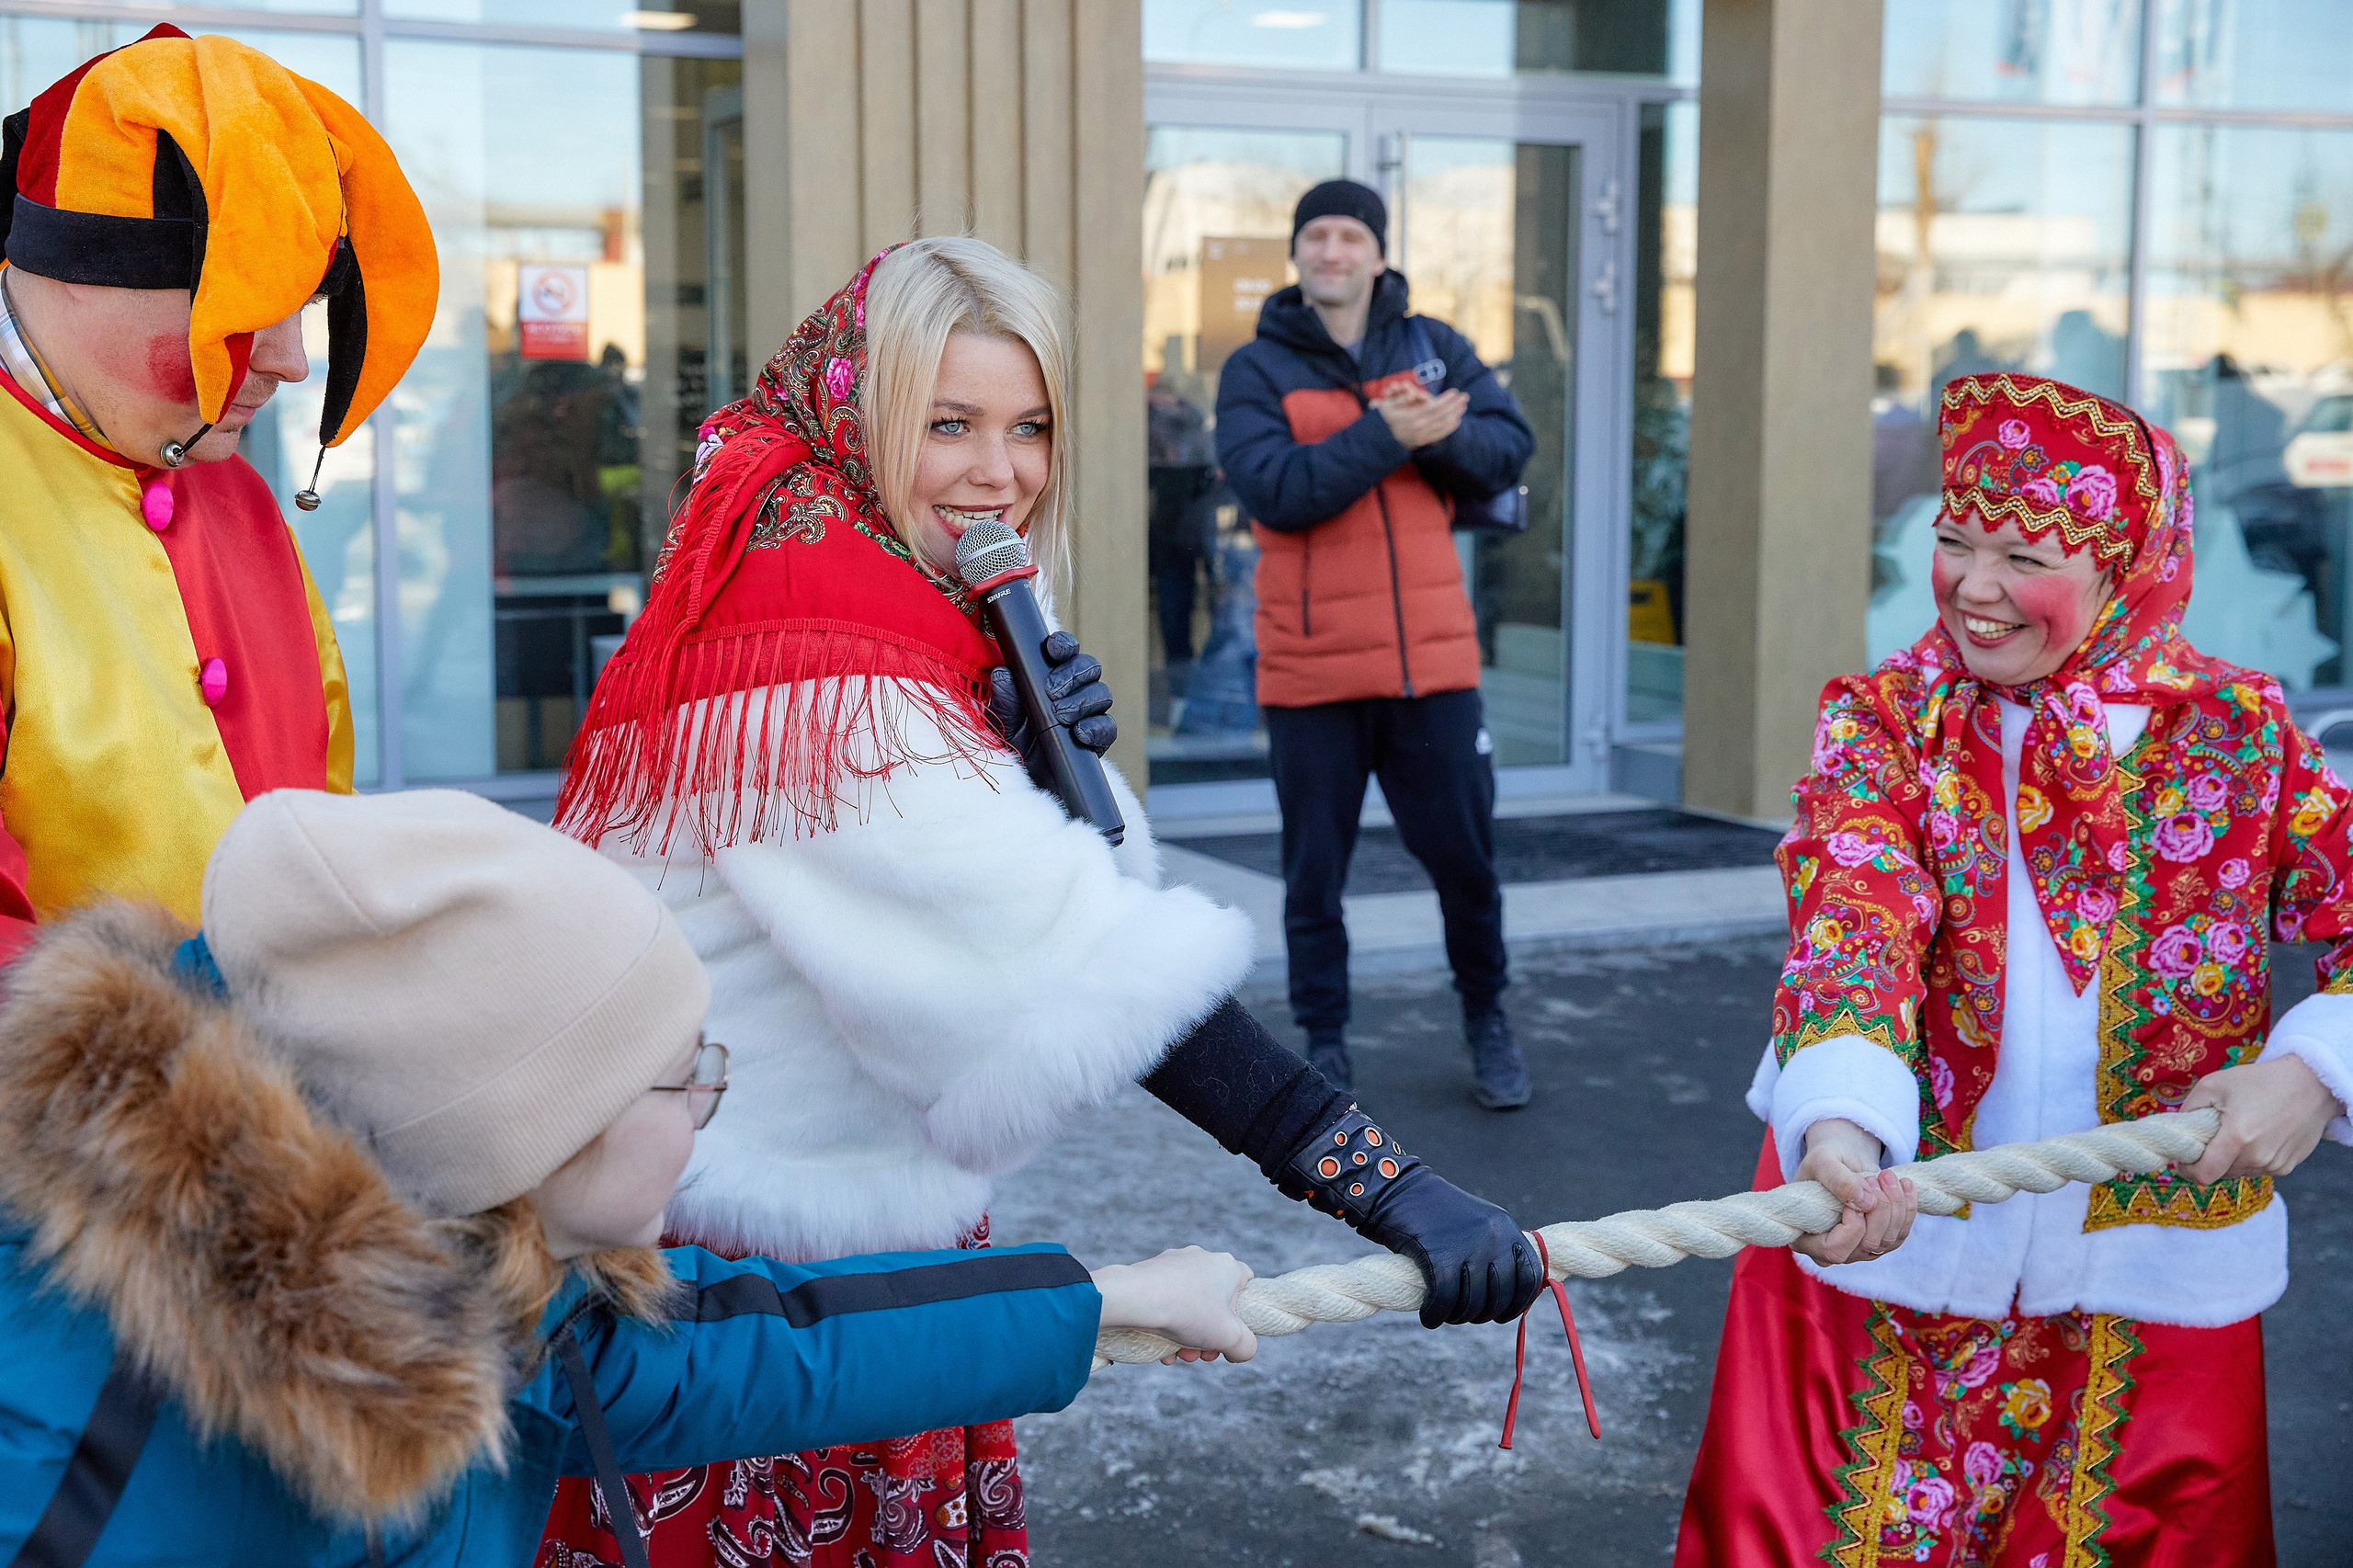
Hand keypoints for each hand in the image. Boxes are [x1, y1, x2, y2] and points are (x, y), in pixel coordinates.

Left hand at [986, 630, 1115, 790]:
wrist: (1027, 785)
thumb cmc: (1014, 746)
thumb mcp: (1003, 723)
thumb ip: (1005, 700)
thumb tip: (1002, 674)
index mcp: (1052, 677)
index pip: (1066, 651)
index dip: (1064, 645)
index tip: (1052, 649)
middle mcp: (1075, 692)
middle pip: (1090, 667)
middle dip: (1073, 674)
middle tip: (1051, 691)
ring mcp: (1090, 715)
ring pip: (1102, 694)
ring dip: (1082, 701)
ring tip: (1060, 716)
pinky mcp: (1098, 741)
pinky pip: (1108, 727)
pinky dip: (1095, 727)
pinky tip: (1078, 733)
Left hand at [1090, 1247, 1256, 1363]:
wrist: (1134, 1298)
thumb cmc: (1187, 1313)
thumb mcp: (1231, 1339)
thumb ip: (1246, 1347)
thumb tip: (1240, 1350)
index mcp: (1226, 1266)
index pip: (1247, 1283)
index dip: (1244, 1311)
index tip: (1232, 1332)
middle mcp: (1201, 1258)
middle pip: (1215, 1303)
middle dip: (1210, 1335)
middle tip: (1202, 1355)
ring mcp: (1174, 1263)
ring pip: (1188, 1306)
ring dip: (1188, 1336)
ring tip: (1178, 1355)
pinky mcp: (1150, 1272)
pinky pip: (1166, 1302)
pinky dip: (1166, 1326)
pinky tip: (1160, 1349)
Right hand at [1359, 1167, 1545, 1327]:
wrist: (1398, 1190)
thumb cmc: (1436, 1213)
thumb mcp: (1479, 1224)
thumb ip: (1497, 1251)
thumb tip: (1508, 1295)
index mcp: (1506, 1228)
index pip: (1530, 1277)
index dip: (1518, 1304)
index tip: (1501, 1315)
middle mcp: (1493, 1237)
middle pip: (1500, 1296)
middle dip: (1481, 1314)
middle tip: (1463, 1314)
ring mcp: (1467, 1246)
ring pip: (1472, 1303)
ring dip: (1457, 1317)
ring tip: (1444, 1313)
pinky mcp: (1439, 1256)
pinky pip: (1444, 1301)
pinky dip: (1434, 1315)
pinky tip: (1428, 1317)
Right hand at [1374, 384, 1467, 449]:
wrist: (1376, 441)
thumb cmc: (1381, 419)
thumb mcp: (1388, 406)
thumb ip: (1401, 399)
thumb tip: (1412, 394)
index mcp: (1411, 417)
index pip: (1434, 407)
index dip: (1446, 400)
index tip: (1455, 392)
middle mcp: (1418, 428)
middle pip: (1441, 415)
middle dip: (1454, 405)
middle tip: (1465, 397)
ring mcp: (1420, 436)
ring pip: (1442, 425)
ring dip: (1454, 415)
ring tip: (1463, 407)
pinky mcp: (1421, 442)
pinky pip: (1438, 435)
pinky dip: (1448, 428)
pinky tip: (1456, 421)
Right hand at [1790, 1118, 1917, 1266]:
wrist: (1843, 1162)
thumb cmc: (1824, 1162)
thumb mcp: (1822, 1161)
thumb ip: (1837, 1179)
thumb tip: (1866, 1202)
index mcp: (1806, 1238)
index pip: (1833, 1250)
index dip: (1851, 1227)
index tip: (1857, 1194)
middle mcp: (1833, 1251)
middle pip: (1867, 1244)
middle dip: (1878, 1208)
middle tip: (1873, 1177)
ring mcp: (1859, 1250)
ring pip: (1888, 1240)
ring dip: (1894, 1204)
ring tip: (1886, 1175)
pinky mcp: (1881, 1242)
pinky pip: (1901, 1233)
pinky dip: (1908, 1207)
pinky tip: (1905, 1185)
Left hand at [2177, 1055, 2340, 1183]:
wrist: (2310, 1084)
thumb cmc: (2259, 1080)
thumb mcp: (2214, 1084)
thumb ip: (2189, 1108)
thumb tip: (2176, 1128)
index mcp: (2237, 1138)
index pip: (2204, 1174)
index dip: (2188, 1170)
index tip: (2183, 1160)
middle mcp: (2257, 1157)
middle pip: (2220, 1173)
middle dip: (2209, 1160)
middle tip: (2211, 1138)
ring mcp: (2275, 1164)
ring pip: (2239, 1172)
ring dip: (2231, 1159)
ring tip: (2237, 1133)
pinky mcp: (2288, 1166)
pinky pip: (2258, 1169)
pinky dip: (2250, 1158)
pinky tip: (2257, 1136)